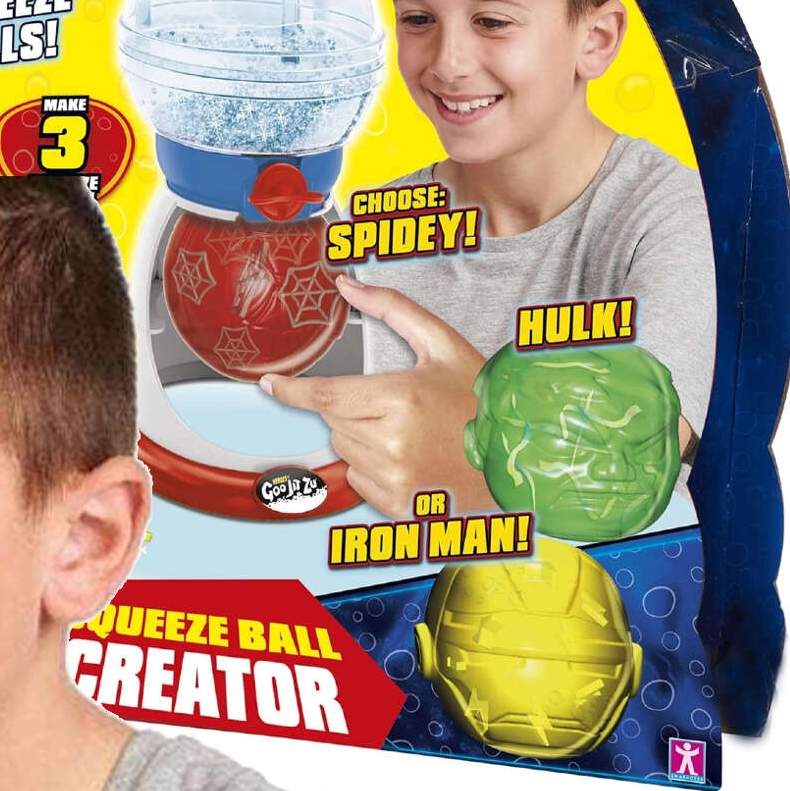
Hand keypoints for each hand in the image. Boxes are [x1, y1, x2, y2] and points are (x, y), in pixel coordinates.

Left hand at [261, 276, 490, 517]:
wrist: (519, 455)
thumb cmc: (482, 399)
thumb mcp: (444, 345)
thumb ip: (394, 309)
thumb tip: (348, 285)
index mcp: (402, 399)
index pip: (325, 396)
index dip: (291, 391)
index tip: (270, 384)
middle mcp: (393, 442)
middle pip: (334, 422)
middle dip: (354, 410)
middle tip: (396, 406)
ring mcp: (395, 478)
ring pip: (343, 450)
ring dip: (362, 438)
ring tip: (409, 432)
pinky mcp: (397, 505)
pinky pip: (357, 480)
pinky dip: (372, 468)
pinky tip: (408, 457)